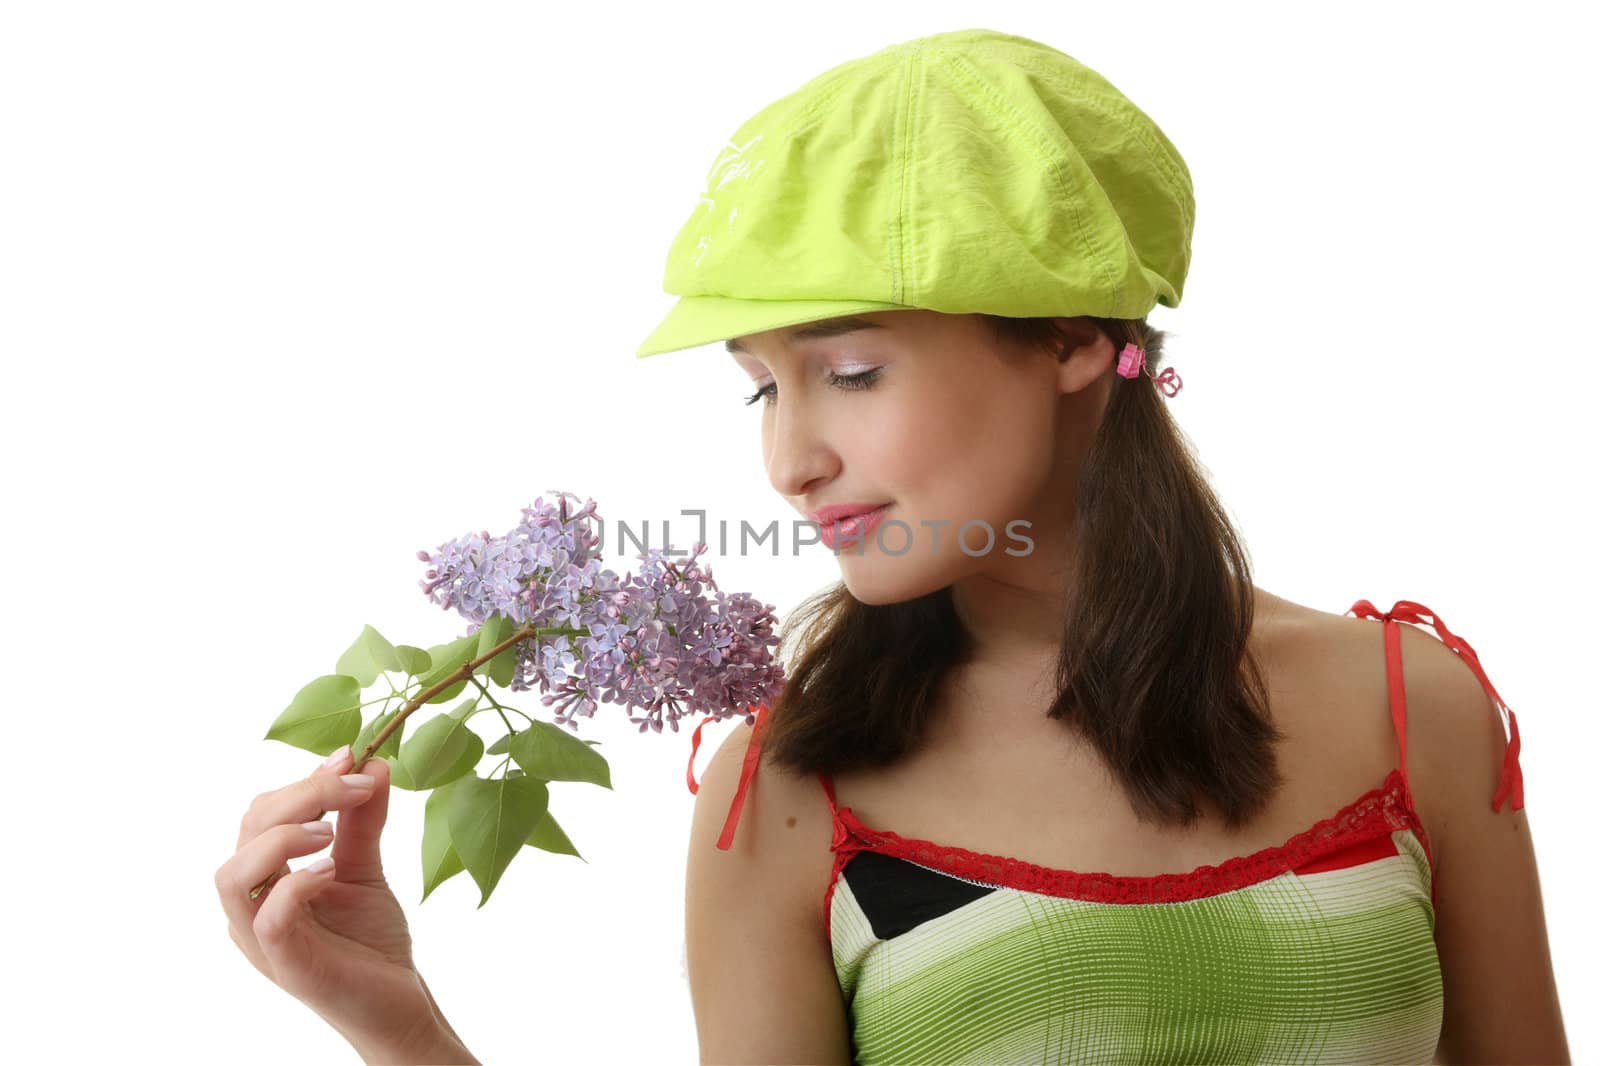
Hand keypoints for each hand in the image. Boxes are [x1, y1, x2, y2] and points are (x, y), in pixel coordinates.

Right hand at [216, 746, 467, 1060]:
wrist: (397, 1002)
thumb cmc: (370, 940)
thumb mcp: (365, 867)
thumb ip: (363, 820)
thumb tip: (373, 764)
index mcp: (265, 878)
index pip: (261, 814)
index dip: (304, 780)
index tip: (351, 756)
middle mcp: (252, 906)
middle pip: (246, 832)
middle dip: (300, 796)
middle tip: (354, 784)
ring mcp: (261, 938)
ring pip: (233, 874)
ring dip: (281, 838)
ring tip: (330, 829)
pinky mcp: (285, 964)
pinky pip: (266, 919)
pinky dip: (294, 885)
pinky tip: (330, 870)